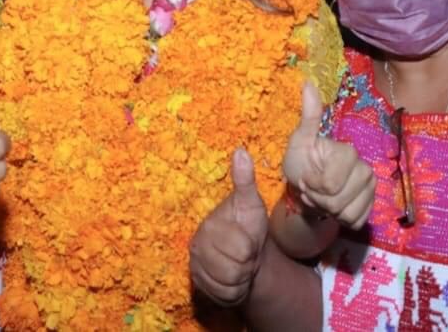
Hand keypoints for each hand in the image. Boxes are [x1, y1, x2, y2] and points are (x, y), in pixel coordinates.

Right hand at [189, 148, 269, 306]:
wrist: (243, 253)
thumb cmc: (247, 225)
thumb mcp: (250, 202)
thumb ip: (244, 180)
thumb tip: (241, 151)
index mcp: (210, 225)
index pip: (240, 248)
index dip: (251, 247)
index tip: (248, 239)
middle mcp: (197, 246)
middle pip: (234, 269)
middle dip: (247, 263)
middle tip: (246, 253)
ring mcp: (196, 267)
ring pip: (229, 284)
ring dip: (242, 278)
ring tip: (241, 264)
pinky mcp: (200, 286)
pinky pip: (224, 296)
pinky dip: (234, 291)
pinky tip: (234, 278)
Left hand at [282, 83, 374, 228]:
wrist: (307, 187)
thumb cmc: (301, 161)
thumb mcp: (299, 140)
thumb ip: (308, 116)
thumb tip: (307, 83)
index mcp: (348, 152)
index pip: (329, 185)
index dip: (311, 186)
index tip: (305, 177)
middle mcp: (365, 169)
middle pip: (338, 202)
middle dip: (318, 199)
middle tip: (312, 188)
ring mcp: (370, 189)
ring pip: (347, 214)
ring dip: (327, 210)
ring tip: (321, 197)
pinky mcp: (371, 207)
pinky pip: (355, 222)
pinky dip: (339, 219)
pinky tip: (332, 208)